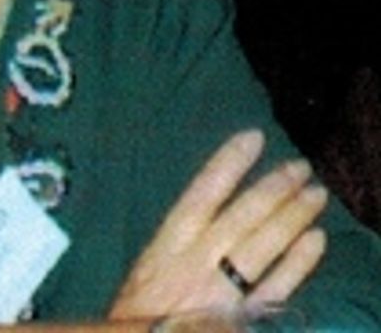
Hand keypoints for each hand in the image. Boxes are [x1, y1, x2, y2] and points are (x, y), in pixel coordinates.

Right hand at [108, 130, 326, 323]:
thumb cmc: (138, 308)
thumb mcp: (149, 265)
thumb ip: (178, 238)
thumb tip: (210, 202)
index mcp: (168, 244)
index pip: (202, 193)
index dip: (228, 163)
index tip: (252, 137)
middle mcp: (197, 262)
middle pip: (243, 217)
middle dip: (274, 188)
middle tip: (300, 166)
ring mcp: (222, 293)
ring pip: (264, 247)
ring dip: (292, 217)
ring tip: (315, 194)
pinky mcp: (241, 322)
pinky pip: (275, 289)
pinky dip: (297, 264)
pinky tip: (315, 241)